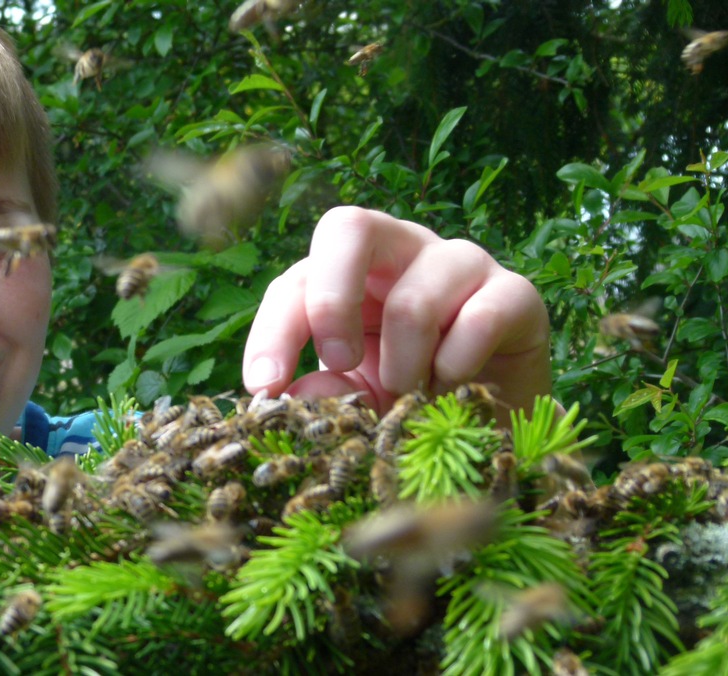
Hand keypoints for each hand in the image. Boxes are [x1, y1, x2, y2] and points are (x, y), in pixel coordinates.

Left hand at [242, 206, 552, 422]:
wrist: (495, 416)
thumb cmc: (414, 393)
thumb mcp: (357, 397)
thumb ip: (325, 395)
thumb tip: (294, 396)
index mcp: (349, 272)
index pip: (296, 281)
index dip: (274, 332)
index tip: (265, 388)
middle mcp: (401, 250)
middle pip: (348, 227)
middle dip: (331, 303)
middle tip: (340, 362)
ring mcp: (461, 263)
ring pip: (412, 300)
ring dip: (403, 367)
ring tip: (410, 396)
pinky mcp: (515, 293)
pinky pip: (480, 318)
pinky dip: (457, 367)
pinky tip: (455, 385)